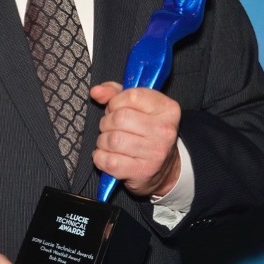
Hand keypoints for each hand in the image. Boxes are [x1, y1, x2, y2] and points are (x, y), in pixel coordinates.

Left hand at [89, 82, 180, 196]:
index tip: (116, 109)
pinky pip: (109, 161)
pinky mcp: (142, 172)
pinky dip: (100, 158)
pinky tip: (108, 156)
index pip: (131, 96)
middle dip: (106, 122)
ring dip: (102, 141)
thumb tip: (96, 92)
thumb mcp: (137, 107)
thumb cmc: (146, 132)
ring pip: (112, 140)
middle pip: (118, 118)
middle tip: (110, 128)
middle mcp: (164, 130)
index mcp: (167, 109)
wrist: (163, 168)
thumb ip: (115, 93)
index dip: (115, 102)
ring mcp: (155, 153)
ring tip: (109, 143)